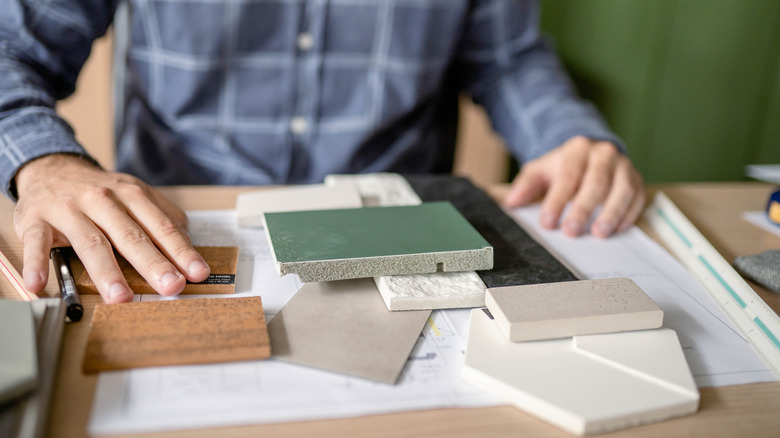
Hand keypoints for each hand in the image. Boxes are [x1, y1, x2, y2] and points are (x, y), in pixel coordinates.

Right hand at [13, 154, 209, 302]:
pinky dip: (37, 263)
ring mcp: (69, 209)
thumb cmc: (101, 191)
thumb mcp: (135, 195)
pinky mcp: (37, 219)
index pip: (162, 227)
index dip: (181, 251)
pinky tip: (39, 284)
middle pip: (131, 236)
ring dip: (106, 271)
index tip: (198, 274)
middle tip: (171, 286)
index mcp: (132, 195)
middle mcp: (103, 200)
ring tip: (120, 298)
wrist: (51, 167)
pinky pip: (37, 243)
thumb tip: (188, 244)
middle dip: (153, 263)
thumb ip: (163, 217)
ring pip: (91, 242)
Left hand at [504, 136, 644, 237]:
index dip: (557, 201)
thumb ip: (526, 185)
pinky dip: (628, 214)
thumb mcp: (541, 169)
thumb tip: (512, 201)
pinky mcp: (637, 180)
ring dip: (611, 213)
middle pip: (595, 183)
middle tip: (571, 231)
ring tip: (600, 233)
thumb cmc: (564, 166)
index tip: (547, 222)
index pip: (567, 177)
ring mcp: (624, 166)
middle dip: (583, 209)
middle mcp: (604, 155)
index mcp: (577, 150)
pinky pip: (637, 197)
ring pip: (622, 190)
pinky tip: (617, 229)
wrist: (591, 152)